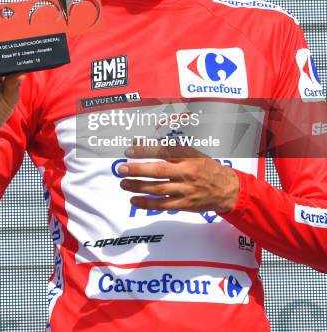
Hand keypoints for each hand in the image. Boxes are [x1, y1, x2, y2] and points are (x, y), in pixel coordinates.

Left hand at [118, 144, 239, 213]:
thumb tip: (143, 143)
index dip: (146, 150)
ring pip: (159, 189)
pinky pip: (163, 205)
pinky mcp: (185, 204)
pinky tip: (134, 200)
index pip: (164, 151)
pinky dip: (147, 203)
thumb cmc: (206, 168)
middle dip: (138, 170)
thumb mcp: (192, 153)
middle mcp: (187, 173)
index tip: (129, 150)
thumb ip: (170, 149)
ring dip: (138, 187)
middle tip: (121, 168)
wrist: (227, 189)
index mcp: (188, 157)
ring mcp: (186, 190)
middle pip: (159, 171)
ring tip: (124, 183)